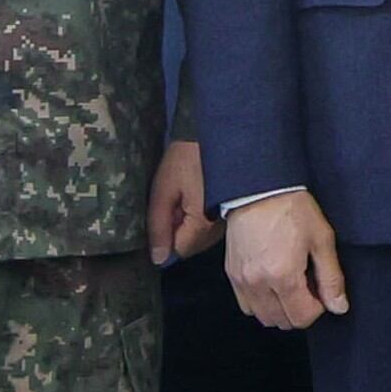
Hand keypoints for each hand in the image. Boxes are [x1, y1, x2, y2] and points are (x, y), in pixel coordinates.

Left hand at [147, 139, 219, 264]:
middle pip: (192, 245)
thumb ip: (159, 225)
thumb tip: (157, 258)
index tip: (165, 212)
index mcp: (202, 225)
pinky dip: (201, 216)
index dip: (166, 236)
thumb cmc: (188, 159)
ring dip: (189, 223)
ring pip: (202, 236)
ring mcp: (229, 220)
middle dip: (178, 230)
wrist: (220, 133)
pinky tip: (200, 194)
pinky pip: (212, 225)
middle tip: (175, 200)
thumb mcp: (164, 189)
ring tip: (187, 195)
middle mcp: (220, 228)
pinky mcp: (233, 211)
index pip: (179, 251)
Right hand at [225, 189, 350, 329]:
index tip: (321, 289)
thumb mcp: (322, 240)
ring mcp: (241, 281)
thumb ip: (331, 278)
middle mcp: (258, 283)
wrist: (259, 190)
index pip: (302, 318)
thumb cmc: (293, 209)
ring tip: (290, 284)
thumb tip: (339, 307)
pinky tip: (272, 283)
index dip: (318, 308)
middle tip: (307, 285)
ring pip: (262, 316)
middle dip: (300, 310)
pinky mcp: (231, 274)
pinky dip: (261, 302)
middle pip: (282, 321)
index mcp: (283, 276)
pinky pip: (246, 305)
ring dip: (280, 309)